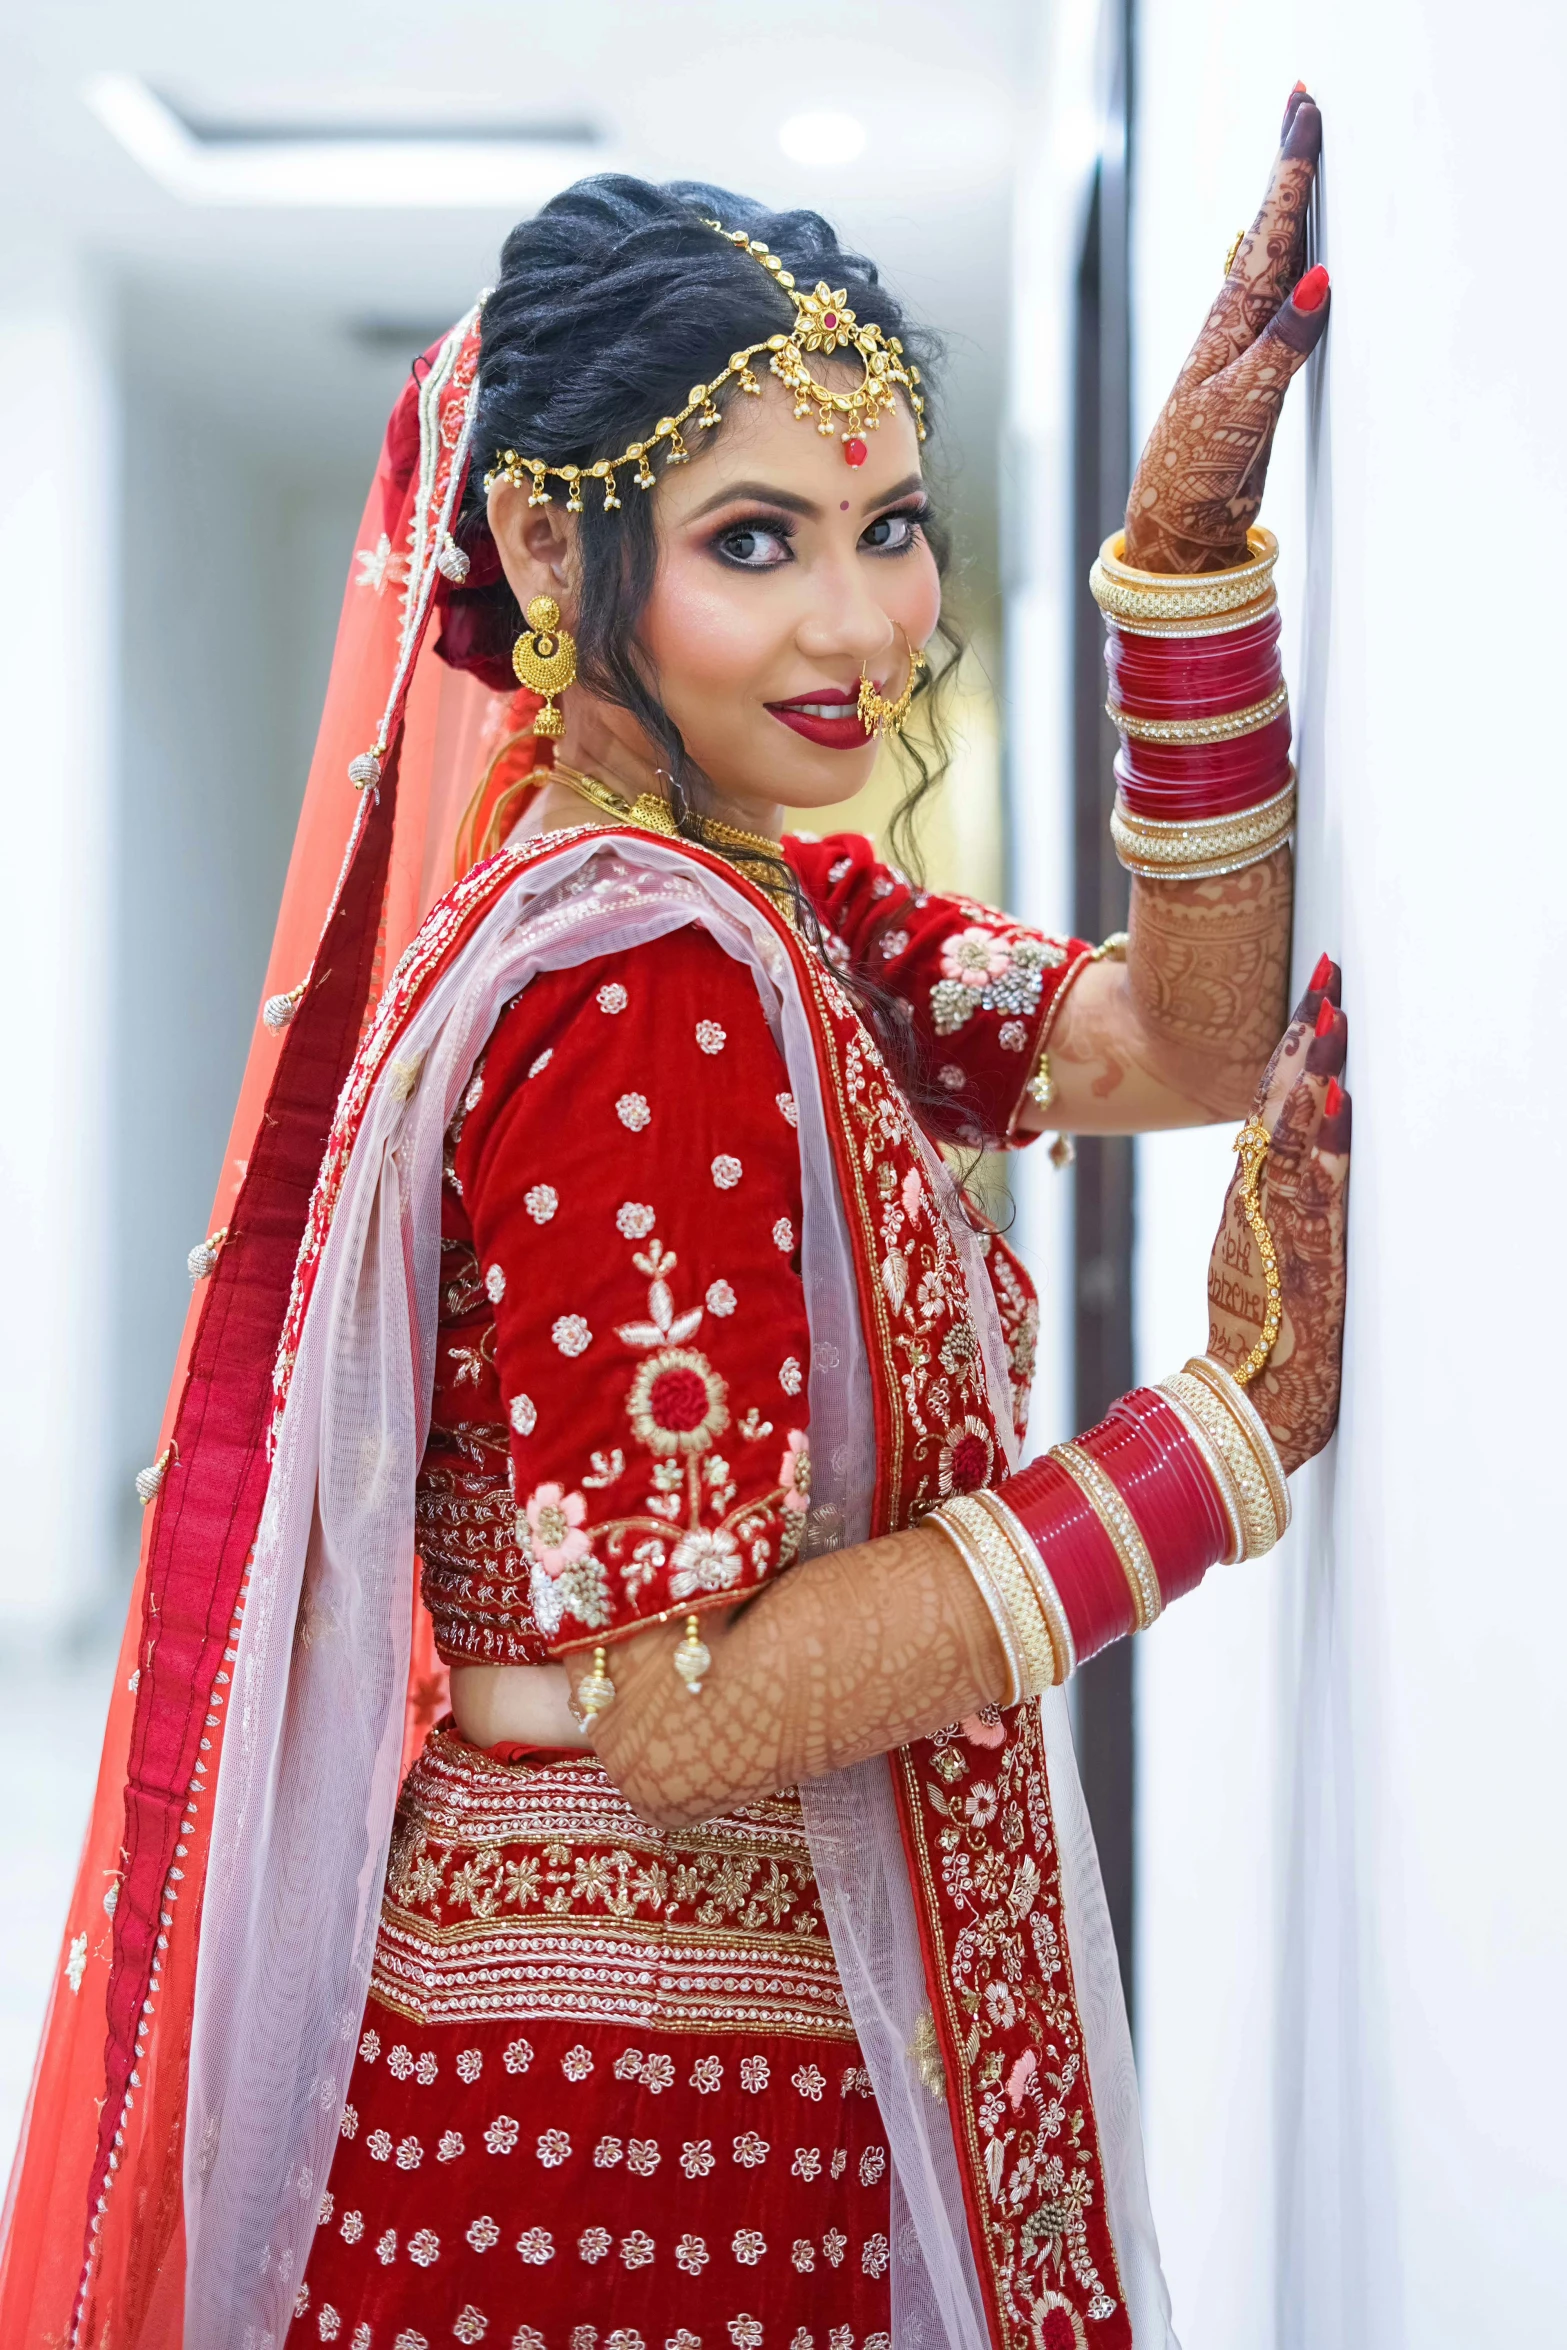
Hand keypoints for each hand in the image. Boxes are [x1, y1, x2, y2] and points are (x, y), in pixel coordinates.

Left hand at [1125, 85, 1327, 573]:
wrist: (1180, 523)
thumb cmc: (1196, 469)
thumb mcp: (1242, 407)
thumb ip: (1283, 345)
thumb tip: (1319, 280)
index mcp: (1231, 326)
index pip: (1268, 235)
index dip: (1288, 177)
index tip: (1303, 119)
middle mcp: (1237, 326)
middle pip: (1269, 232)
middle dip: (1287, 171)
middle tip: (1302, 106)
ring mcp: (1246, 347)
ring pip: (1276, 261)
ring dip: (1290, 208)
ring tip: (1301, 157)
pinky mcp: (1258, 373)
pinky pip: (1284, 301)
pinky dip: (1297, 263)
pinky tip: (1305, 251)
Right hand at [1205, 955, 1349, 1472]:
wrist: (1253, 1404)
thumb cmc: (1261, 1337)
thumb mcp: (1258, 1257)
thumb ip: (1272, 1204)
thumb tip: (1301, 1155)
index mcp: (1250, 1197)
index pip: (1272, 1103)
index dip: (1292, 1046)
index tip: (1313, 992)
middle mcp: (1261, 1198)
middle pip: (1282, 1099)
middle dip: (1305, 1033)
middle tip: (1325, 969)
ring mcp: (1280, 1220)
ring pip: (1298, 1129)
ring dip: (1316, 1067)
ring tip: (1333, 1010)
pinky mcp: (1302, 1249)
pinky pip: (1315, 1178)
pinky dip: (1326, 1135)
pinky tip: (1339, 1094)